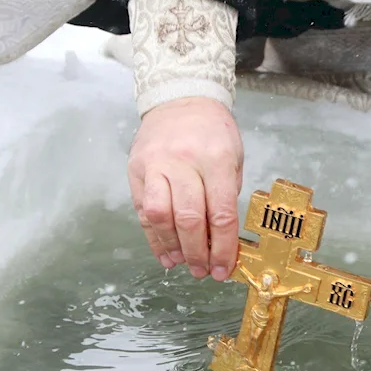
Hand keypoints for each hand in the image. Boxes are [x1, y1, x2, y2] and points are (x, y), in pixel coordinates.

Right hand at [128, 97, 242, 280]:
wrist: (180, 98)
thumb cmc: (213, 131)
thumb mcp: (234, 157)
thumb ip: (227, 195)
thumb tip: (222, 241)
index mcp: (216, 159)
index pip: (221, 212)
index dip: (223, 247)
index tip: (225, 269)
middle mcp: (183, 161)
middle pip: (189, 218)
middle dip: (198, 253)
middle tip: (204, 272)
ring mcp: (156, 164)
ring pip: (160, 216)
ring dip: (172, 247)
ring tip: (183, 265)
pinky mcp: (136, 169)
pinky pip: (143, 210)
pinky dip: (153, 237)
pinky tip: (164, 253)